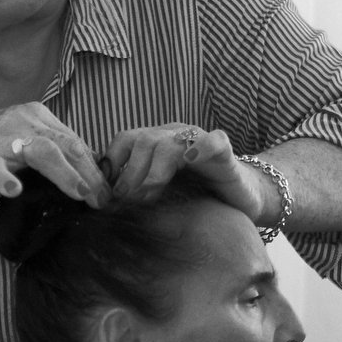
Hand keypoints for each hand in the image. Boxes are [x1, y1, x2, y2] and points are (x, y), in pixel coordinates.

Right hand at [0, 103, 107, 206]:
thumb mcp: (25, 141)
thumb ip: (53, 150)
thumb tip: (89, 170)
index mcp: (37, 116)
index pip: (74, 141)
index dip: (94, 167)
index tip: (107, 191)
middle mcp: (23, 123)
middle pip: (65, 146)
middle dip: (89, 174)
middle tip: (103, 200)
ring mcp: (2, 140)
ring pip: (41, 153)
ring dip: (65, 174)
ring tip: (81, 194)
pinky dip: (6, 180)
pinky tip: (14, 190)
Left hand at [103, 123, 266, 222]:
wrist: (241, 199)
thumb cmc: (197, 199)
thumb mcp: (159, 196)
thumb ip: (133, 193)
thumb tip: (100, 205)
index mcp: (155, 143)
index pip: (124, 141)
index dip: (111, 165)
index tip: (105, 195)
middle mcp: (174, 136)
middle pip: (141, 141)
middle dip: (129, 174)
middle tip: (126, 202)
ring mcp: (198, 141)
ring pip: (169, 142)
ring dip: (154, 172)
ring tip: (150, 196)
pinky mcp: (224, 152)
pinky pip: (212, 142)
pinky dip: (200, 148)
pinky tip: (191, 161)